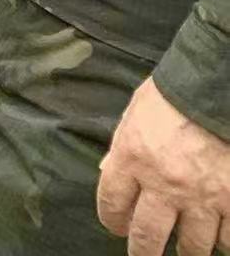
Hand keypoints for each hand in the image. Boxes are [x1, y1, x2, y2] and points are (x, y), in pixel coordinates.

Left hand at [98, 80, 229, 255]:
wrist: (215, 88)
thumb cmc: (174, 94)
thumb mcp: (135, 113)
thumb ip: (123, 147)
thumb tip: (109, 170)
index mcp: (132, 158)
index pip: (111, 203)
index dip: (112, 219)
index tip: (116, 226)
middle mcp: (163, 184)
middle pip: (146, 236)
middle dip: (143, 251)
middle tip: (143, 255)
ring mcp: (202, 196)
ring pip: (192, 245)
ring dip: (188, 250)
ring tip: (186, 248)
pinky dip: (225, 241)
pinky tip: (221, 238)